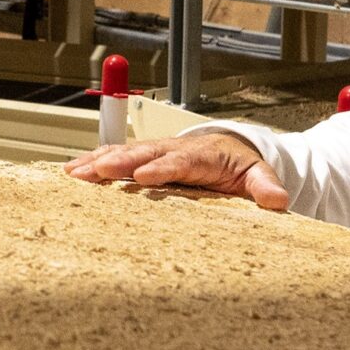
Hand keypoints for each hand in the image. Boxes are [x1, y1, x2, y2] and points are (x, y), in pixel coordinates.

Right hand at [62, 132, 289, 210]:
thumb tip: (278, 200)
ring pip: (125, 152)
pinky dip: (93, 162)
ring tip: (75, 172)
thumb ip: (265, 186)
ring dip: (99, 161)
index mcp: (202, 156)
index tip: (145, 176)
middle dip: (121, 161)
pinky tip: (71, 172)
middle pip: (144, 153)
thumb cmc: (239, 166)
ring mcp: (155, 152)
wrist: (229, 149)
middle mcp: (173, 149)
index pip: (181, 161)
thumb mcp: (257, 175)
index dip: (163, 167)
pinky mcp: (142, 158)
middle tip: (98, 170)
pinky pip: (115, 157)